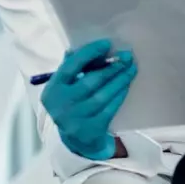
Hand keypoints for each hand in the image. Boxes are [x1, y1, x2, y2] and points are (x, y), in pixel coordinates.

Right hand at [41, 40, 136, 160]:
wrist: (77, 139)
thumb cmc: (71, 104)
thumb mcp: (65, 87)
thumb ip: (71, 67)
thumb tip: (84, 46)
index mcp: (52, 90)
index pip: (70, 67)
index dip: (89, 53)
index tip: (107, 44)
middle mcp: (61, 105)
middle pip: (90, 82)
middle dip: (111, 67)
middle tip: (127, 56)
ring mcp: (76, 119)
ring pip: (102, 96)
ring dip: (119, 80)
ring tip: (131, 68)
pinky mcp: (92, 130)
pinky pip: (110, 108)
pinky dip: (119, 95)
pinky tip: (126, 85)